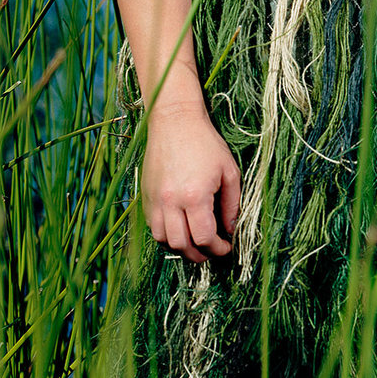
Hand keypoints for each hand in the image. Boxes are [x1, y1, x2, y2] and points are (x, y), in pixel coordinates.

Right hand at [142, 103, 241, 261]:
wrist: (174, 121)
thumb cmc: (205, 144)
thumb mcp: (229, 172)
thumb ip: (232, 205)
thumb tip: (231, 230)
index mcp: (194, 196)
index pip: (204, 238)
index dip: (218, 249)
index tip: (227, 248)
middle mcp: (170, 202)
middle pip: (181, 245)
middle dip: (199, 255)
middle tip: (212, 253)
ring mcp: (154, 200)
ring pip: (162, 240)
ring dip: (180, 248)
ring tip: (196, 245)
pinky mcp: (144, 196)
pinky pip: (152, 226)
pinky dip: (165, 235)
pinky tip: (180, 230)